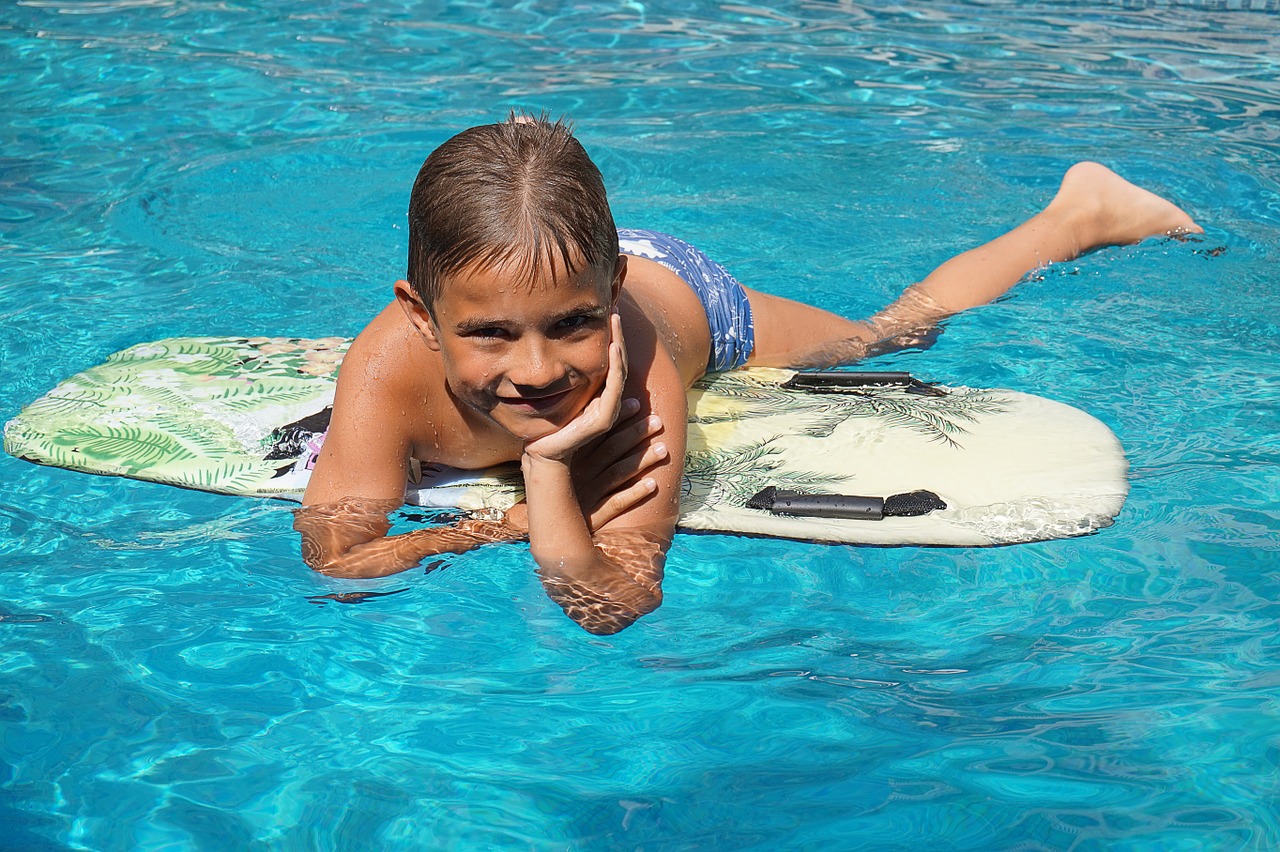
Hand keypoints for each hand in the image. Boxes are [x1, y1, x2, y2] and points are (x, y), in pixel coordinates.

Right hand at [503, 404, 665, 532]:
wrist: (549, 531)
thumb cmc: (560, 491)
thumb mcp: (564, 465)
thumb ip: (578, 443)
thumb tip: (598, 413)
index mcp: (573, 458)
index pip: (598, 432)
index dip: (619, 418)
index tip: (638, 403)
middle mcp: (581, 473)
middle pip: (612, 449)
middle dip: (635, 434)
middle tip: (658, 421)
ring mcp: (588, 494)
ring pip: (618, 473)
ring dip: (641, 461)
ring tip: (663, 450)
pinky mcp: (594, 515)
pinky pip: (616, 503)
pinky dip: (634, 493)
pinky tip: (652, 485)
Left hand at [522, 311, 628, 463]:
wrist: (541, 454)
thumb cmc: (543, 425)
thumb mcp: (553, 392)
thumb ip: (559, 377)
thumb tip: (551, 347)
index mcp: (597, 393)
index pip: (609, 361)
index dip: (611, 338)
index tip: (606, 314)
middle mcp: (605, 399)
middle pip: (618, 361)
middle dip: (618, 335)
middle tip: (614, 310)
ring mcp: (606, 409)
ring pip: (619, 370)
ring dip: (619, 344)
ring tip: (616, 322)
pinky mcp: (602, 419)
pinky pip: (613, 387)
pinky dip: (616, 366)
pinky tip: (613, 348)